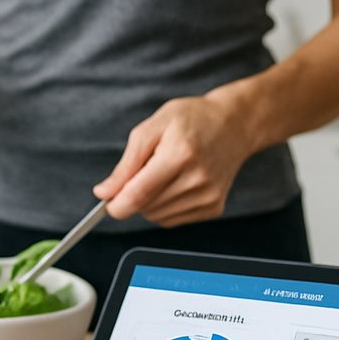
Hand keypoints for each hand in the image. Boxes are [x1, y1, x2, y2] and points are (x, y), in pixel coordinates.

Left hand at [93, 96, 258, 226]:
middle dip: (132, 196)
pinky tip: (175, 183)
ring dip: (149, 202)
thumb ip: (126, 164)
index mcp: (179, 155)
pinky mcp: (214, 208)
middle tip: (143, 171)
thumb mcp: (151, 128)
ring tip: (163, 173)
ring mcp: (208, 196)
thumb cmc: (191, 120)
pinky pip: (172, 220)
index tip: (106, 200)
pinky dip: (164, 206)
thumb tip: (104, 193)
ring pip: (157, 217)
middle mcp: (197, 180)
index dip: (115, 204)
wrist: (234, 125)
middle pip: (145, 208)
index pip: (137, 195)